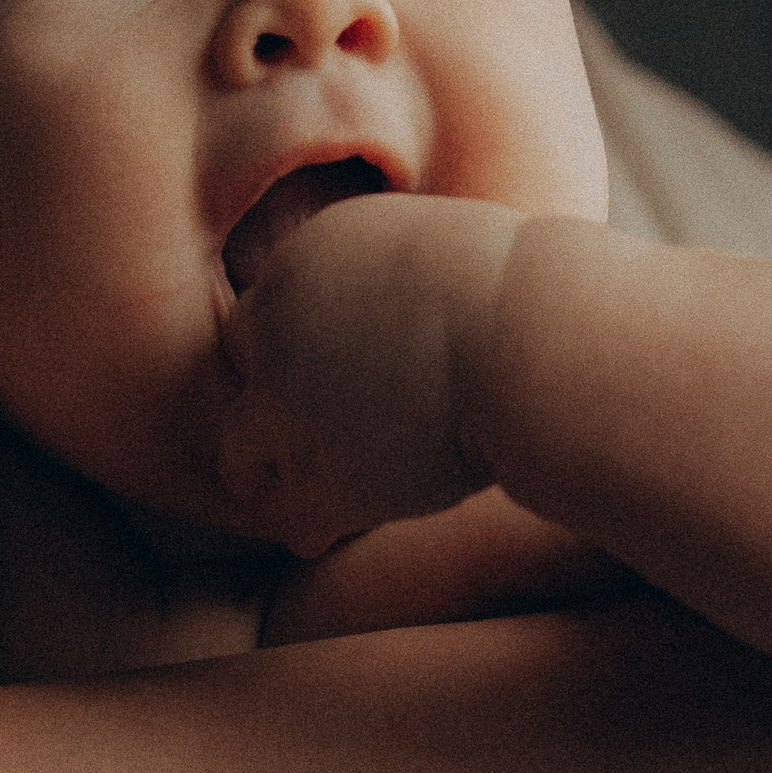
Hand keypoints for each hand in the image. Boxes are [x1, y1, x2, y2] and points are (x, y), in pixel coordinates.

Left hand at [215, 191, 519, 553]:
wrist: (531, 340)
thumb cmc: (523, 289)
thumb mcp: (432, 243)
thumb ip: (388, 272)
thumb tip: (408, 298)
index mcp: (302, 260)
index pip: (265, 313)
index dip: (296, 348)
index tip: (334, 373)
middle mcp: (275, 328)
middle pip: (240, 371)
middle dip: (274, 399)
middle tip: (312, 431)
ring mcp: (287, 407)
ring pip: (241, 455)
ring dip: (276, 471)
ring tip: (312, 490)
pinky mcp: (321, 477)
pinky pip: (291, 518)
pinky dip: (315, 525)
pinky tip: (338, 529)